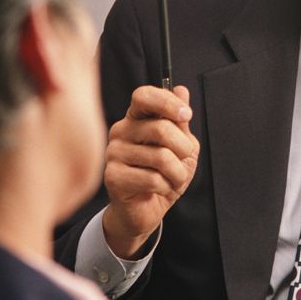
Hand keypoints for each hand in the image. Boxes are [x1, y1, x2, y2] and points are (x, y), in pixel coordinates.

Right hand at [102, 85, 199, 258]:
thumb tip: (180, 89)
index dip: (167, 102)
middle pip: (161, 128)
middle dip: (183, 148)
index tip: (187, 114)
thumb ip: (180, 121)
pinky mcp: (113, 177)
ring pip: (161, 157)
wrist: (147, 210)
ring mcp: (114, 153)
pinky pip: (153, 178)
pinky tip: (159, 189)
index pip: (143, 95)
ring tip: (172, 178)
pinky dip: (166, 186)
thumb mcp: (180, 146)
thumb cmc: (163, 175)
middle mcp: (121, 131)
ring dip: (178, 172)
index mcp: (135, 118)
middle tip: (184, 159)